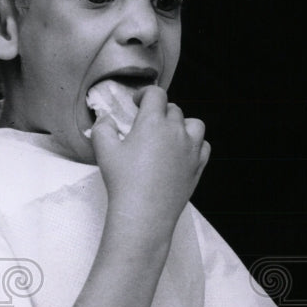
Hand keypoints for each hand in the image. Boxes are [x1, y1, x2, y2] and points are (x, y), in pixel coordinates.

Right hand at [92, 85, 209, 234]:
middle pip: (174, 109)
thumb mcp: (103, 150)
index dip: (145, 94)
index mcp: (153, 122)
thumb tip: (106, 119)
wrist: (144, 212)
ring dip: (182, 124)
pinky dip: (195, 144)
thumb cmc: (123, 181)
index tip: (137, 103)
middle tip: (147, 124)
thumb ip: (102, 128)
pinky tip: (181, 152)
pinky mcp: (198, 166)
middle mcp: (176, 131)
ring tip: (169, 135)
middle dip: (160, 111)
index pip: (156, 94)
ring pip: (194, 124)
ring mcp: (191, 149)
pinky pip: (203, 146)